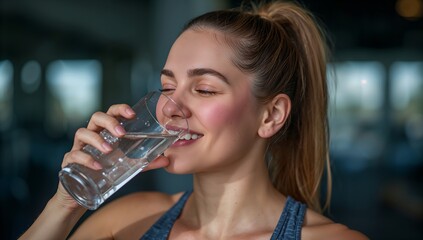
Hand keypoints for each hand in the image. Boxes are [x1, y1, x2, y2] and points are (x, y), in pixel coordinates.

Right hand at [54, 104, 169, 209]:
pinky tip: (98, 166)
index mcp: (105, 132)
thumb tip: (166, 159)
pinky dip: (86, 159)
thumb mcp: (128, 167)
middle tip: (121, 133)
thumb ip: (146, 162)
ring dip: (97, 139)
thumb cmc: (105, 174)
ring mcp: (79, 147)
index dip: (119, 109)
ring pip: (82, 133)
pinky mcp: (69, 162)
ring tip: (109, 149)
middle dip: (109, 122)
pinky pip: (74, 155)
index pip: (111, 113)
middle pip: (96, 118)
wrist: (81, 195)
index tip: (131, 113)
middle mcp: (91, 136)